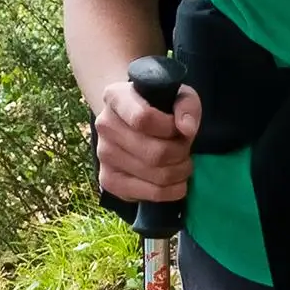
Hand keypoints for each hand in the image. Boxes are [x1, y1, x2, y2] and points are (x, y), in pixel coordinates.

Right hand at [91, 69, 197, 208]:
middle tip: (187, 150)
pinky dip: (171, 192)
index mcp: (116, 97)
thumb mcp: (178, 96)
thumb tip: (187, 129)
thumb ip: (187, 106)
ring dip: (179, 173)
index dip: (170, 129)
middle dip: (181, 154)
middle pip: (154, 153)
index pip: (144, 119)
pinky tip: (175, 182)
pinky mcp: (107, 180)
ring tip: (182, 164)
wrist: (133, 122)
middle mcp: (104, 125)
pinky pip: (147, 194)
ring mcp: (103, 154)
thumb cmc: (160, 106)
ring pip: (155, 175)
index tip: (180, 128)